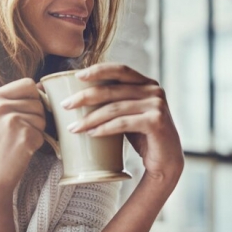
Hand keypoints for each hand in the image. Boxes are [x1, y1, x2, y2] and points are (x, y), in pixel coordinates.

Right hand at [0, 78, 45, 197]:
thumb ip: (15, 100)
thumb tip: (43, 87)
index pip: (28, 83)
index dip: (34, 97)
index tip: (25, 112)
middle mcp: (0, 106)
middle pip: (38, 101)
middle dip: (36, 116)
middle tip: (19, 131)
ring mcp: (12, 120)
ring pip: (42, 117)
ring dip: (37, 130)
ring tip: (18, 140)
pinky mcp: (24, 135)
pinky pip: (43, 133)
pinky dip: (37, 143)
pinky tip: (21, 149)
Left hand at [63, 63, 183, 184]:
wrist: (166, 162)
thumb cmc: (144, 136)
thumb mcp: (130, 113)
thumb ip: (116, 100)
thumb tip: (81, 94)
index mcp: (147, 83)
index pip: (120, 70)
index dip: (98, 70)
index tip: (77, 76)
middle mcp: (154, 90)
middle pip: (112, 89)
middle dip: (85, 97)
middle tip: (65, 105)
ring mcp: (157, 105)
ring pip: (114, 108)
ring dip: (90, 118)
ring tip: (73, 127)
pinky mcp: (156, 122)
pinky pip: (122, 123)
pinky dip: (104, 128)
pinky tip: (91, 134)